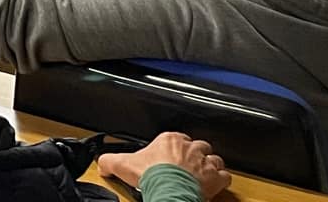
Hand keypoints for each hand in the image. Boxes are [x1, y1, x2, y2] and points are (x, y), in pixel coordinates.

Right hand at [99, 132, 229, 198]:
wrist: (169, 190)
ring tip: (204, 174)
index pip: (176, 138)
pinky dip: (221, 179)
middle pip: (197, 146)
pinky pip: (224, 175)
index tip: (170, 157)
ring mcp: (203, 162)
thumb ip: (110, 160)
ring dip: (210, 166)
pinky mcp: (215, 177)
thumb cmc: (151, 176)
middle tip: (188, 166)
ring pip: (214, 159)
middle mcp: (189, 148)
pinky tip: (215, 184)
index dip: (175, 148)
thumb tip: (102, 162)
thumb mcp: (123, 165)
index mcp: (169, 140)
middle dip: (195, 155)